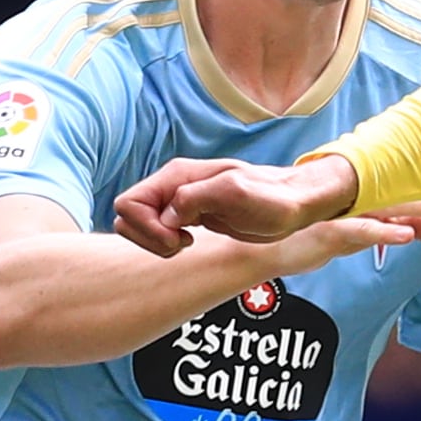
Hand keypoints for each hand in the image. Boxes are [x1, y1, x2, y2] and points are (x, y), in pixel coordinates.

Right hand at [112, 153, 367, 256]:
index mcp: (178, 176)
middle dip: (147, 238)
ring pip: (137, 225)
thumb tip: (168, 214)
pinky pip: (155, 232)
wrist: (293, 204)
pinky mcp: (186, 216)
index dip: (146, 228)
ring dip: (154, 243)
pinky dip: (165, 244)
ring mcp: (178, 201)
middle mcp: (173, 186)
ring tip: (185, 244)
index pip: (130, 203)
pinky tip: (190, 243)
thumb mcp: (236, 194)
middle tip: (182, 244)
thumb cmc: (272, 198)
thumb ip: (197, 198)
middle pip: (126, 215)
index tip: (179, 238)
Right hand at [254, 196, 420, 275]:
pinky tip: (404, 235)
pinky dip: (380, 232)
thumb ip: (414, 228)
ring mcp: (341, 212)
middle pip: (407, 191)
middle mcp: (359, 196)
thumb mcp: (375, 231)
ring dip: (419, 209)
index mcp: (372, 191)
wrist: (266, 247)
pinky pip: (356, 231)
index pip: (414, 185)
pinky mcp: (325, 231)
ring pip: (386, 207)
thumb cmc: (319, 233)